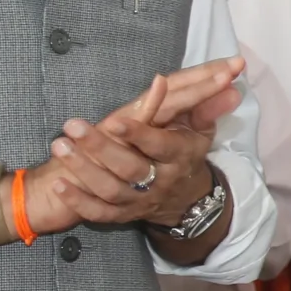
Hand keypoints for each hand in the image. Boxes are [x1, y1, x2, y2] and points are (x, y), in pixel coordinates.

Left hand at [31, 61, 243, 231]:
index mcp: (179, 157)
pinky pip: (100, 213)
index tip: (115, 120)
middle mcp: (160, 181)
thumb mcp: (201, 129)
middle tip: (72, 126)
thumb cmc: (187, 153)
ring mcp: (140, 201)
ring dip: (83, 170)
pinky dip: (79, 202)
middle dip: (100, 147)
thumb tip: (230, 75)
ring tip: (59, 146)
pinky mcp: (123, 215)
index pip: (160, 147)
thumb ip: (208, 103)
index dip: (139, 135)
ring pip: (110, 190)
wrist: (185, 200)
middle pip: (130, 168)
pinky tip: (61, 183)